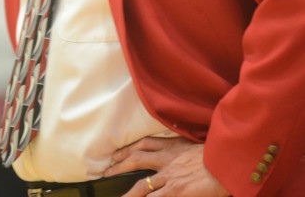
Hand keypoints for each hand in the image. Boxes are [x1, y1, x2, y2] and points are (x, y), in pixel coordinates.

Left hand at [104, 136, 229, 196]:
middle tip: (107, 171)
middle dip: (120, 164)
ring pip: (142, 185)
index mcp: (174, 146)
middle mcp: (168, 159)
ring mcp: (170, 176)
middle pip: (137, 158)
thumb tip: (180, 159)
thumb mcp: (200, 147)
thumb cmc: (219, 154)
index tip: (119, 153)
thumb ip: (186, 153)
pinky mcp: (176, 191)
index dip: (130, 149)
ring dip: (128, 193)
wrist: (228, 160)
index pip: (146, 144)